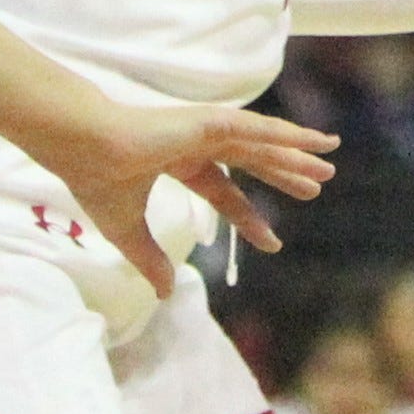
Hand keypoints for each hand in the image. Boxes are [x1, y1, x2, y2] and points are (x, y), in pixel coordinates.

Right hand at [40, 98, 335, 296]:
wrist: (84, 148)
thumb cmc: (97, 180)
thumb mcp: (127, 229)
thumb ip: (149, 259)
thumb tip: (166, 292)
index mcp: (175, 160)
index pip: (222, 191)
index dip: (247, 217)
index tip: (273, 243)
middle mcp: (194, 142)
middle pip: (250, 161)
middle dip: (282, 174)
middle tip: (315, 191)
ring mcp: (203, 128)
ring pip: (260, 144)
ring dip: (295, 154)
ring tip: (330, 165)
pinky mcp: (210, 121)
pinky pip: (259, 130)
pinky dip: (289, 135)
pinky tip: (314, 143)